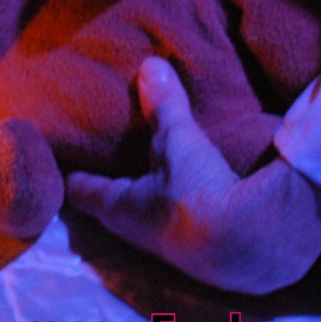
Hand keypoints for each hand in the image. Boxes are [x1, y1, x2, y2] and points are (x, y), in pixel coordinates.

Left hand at [66, 57, 320, 293]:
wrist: (255, 243)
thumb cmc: (197, 190)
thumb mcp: (178, 141)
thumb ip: (163, 106)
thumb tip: (149, 65)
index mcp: (119, 208)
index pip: (83, 192)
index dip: (73, 177)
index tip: (65, 166)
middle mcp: (137, 234)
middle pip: (113, 210)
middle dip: (109, 190)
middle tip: (104, 166)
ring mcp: (171, 250)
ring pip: (148, 222)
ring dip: (147, 204)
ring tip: (149, 180)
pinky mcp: (204, 257)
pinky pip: (182, 228)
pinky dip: (181, 213)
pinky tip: (193, 200)